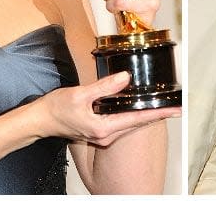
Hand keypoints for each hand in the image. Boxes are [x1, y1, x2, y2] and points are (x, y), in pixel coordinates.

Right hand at [36, 72, 179, 146]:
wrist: (40, 121)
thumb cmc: (56, 108)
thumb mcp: (81, 94)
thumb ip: (104, 86)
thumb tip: (125, 78)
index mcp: (103, 128)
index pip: (137, 119)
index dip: (158, 113)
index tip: (174, 110)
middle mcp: (106, 136)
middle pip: (137, 124)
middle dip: (157, 115)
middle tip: (175, 108)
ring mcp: (102, 136)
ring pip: (130, 125)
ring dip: (146, 116)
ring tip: (162, 108)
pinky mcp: (98, 132)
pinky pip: (121, 124)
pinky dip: (132, 117)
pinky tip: (138, 109)